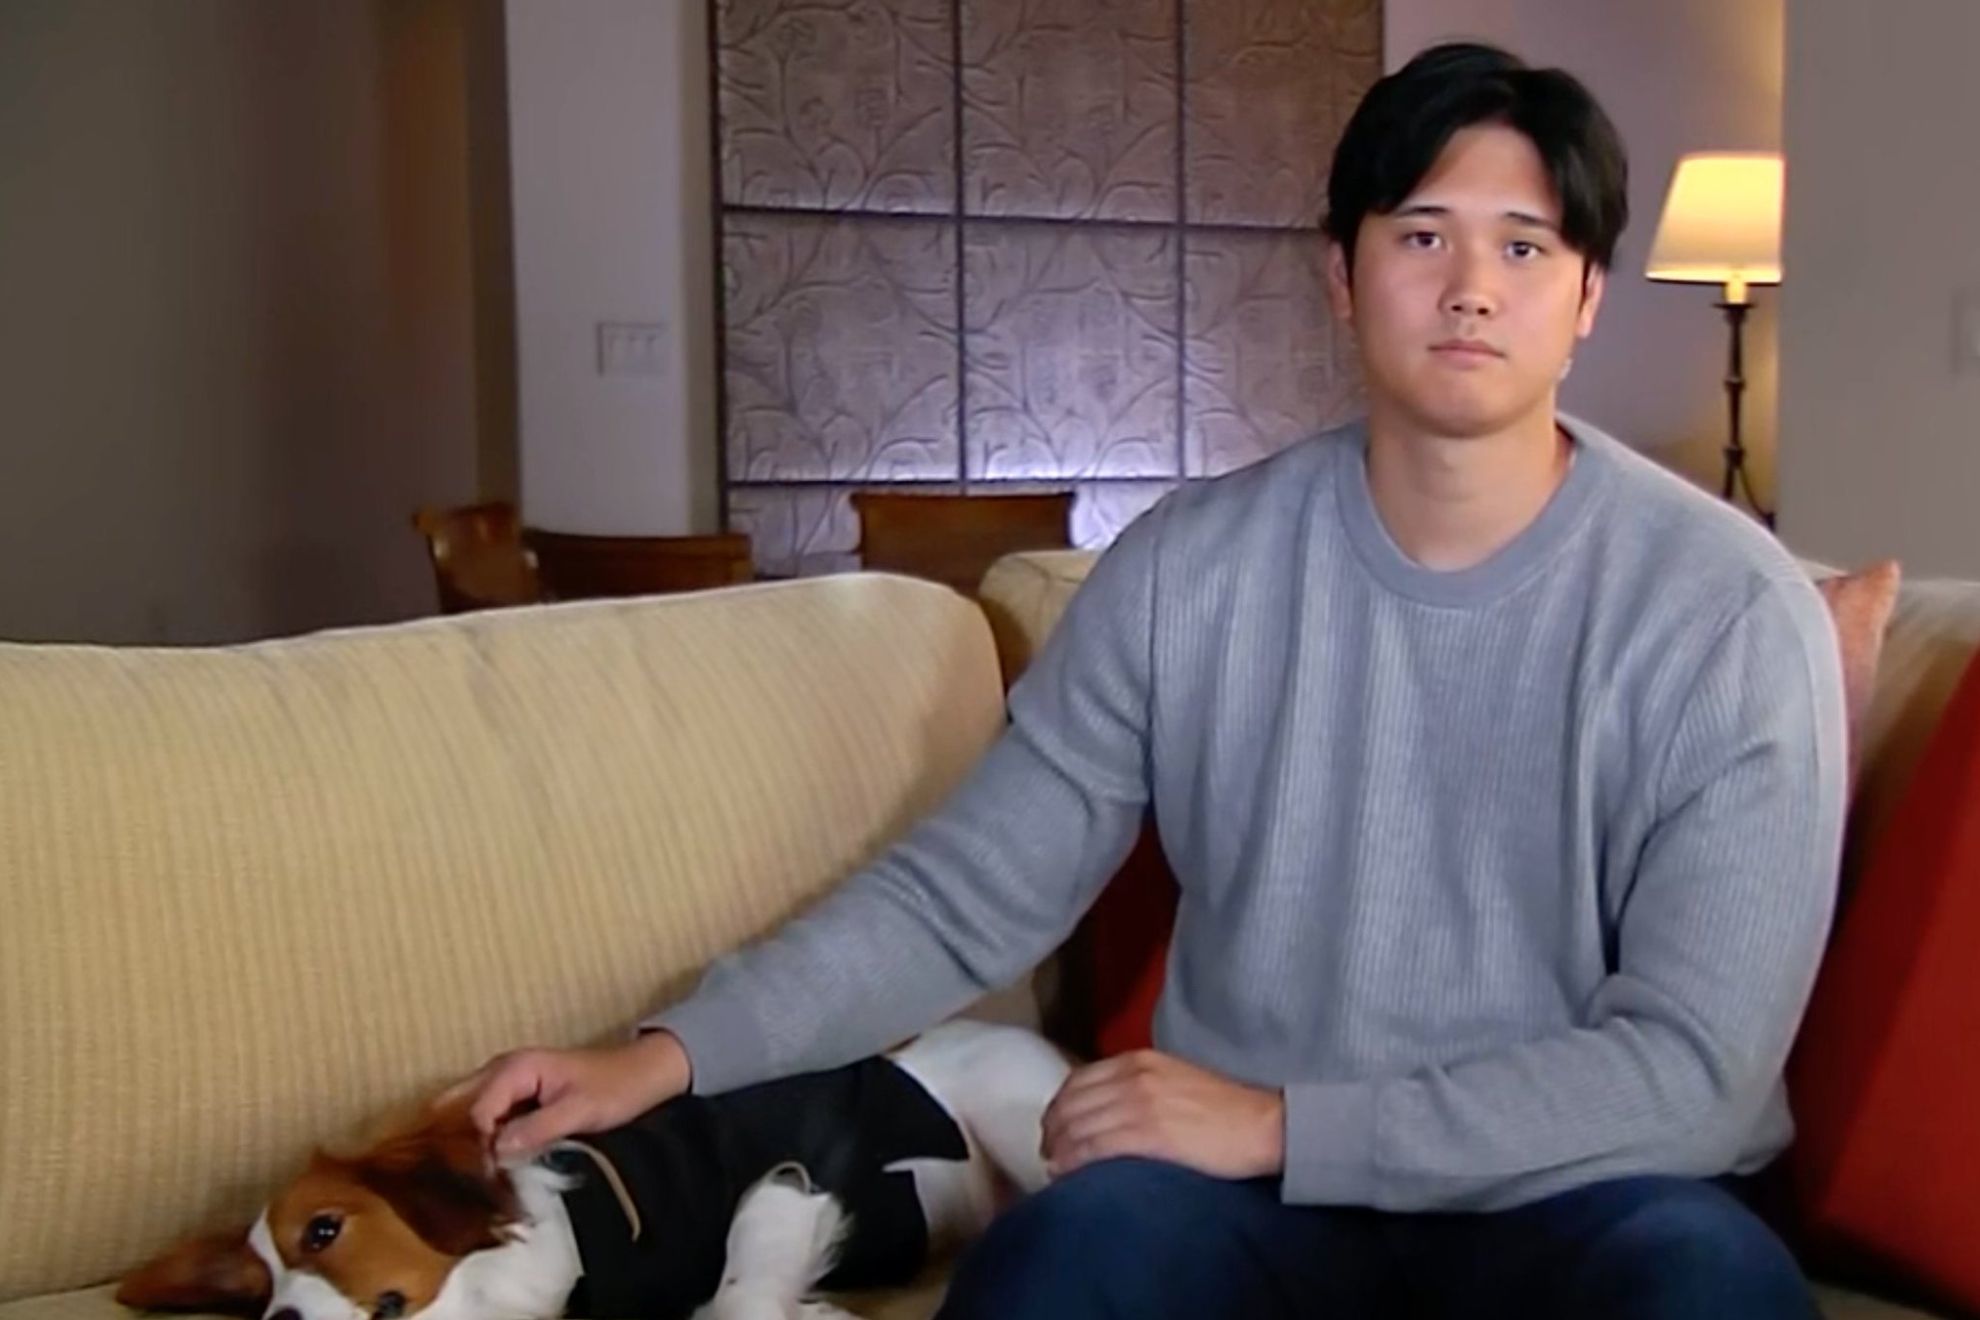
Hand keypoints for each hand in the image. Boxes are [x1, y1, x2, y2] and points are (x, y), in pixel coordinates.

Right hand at [439, 1029, 691, 1158]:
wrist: (644, 1074)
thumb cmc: (616, 1087)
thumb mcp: (579, 1111)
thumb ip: (536, 1129)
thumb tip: (495, 1153)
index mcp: (514, 1069)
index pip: (474, 1113)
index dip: (476, 1148)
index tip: (486, 1181)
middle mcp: (502, 1071)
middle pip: (457, 1107)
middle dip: (455, 1142)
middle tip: (465, 1181)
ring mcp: (507, 1083)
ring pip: (469, 1112)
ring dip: (469, 1143)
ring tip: (475, 1180)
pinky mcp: (517, 1097)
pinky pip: (488, 1117)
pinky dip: (484, 1140)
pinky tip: (490, 1168)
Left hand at [1040, 1049, 1284, 1181]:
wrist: (1261, 1124)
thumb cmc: (1223, 1108)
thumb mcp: (1173, 1079)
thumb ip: (1138, 1086)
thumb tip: (1105, 1111)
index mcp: (1138, 1061)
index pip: (1078, 1080)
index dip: (1058, 1107)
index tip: (1052, 1128)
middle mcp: (1133, 1076)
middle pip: (1072, 1104)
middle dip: (1053, 1130)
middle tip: (1047, 1152)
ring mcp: (1140, 1104)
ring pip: (1079, 1126)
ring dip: (1059, 1149)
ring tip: (1055, 1168)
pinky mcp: (1150, 1134)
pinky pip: (1096, 1148)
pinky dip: (1075, 1161)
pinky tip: (1068, 1174)